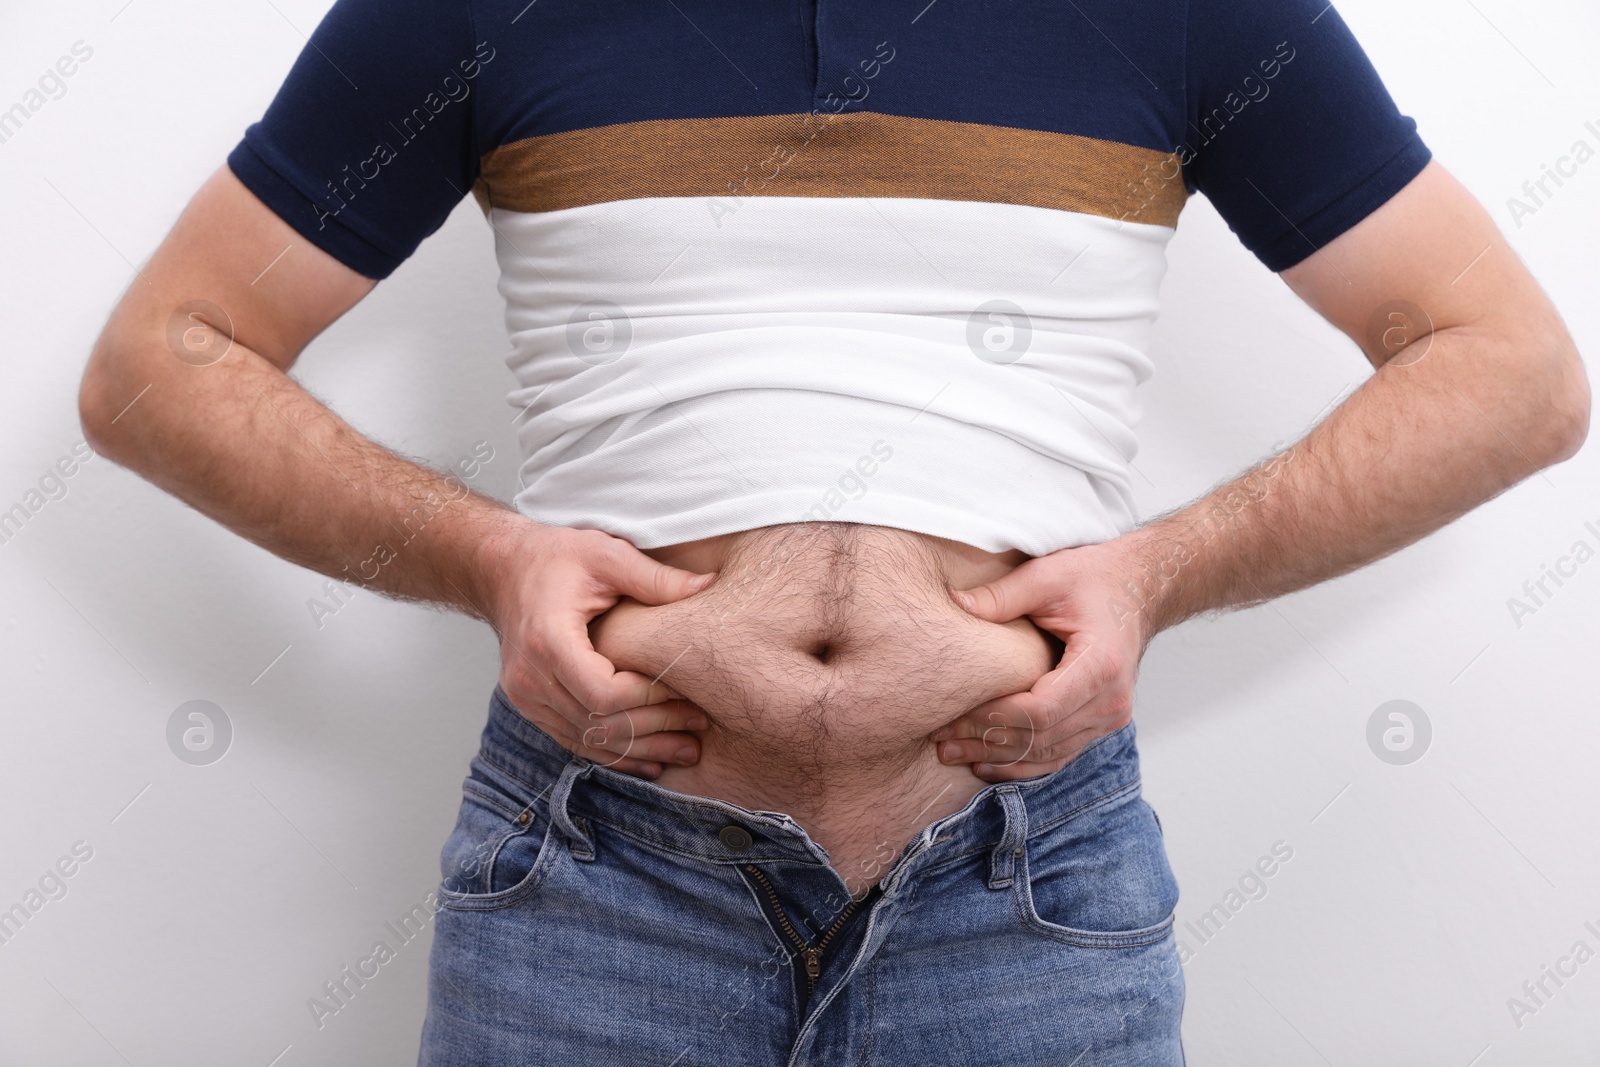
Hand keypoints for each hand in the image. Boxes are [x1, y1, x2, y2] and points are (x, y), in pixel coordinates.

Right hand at [482, 521, 717, 778]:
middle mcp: (531, 677)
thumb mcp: (606, 554)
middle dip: (655, 727)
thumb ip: (655, 577)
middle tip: (700, 723)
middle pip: (599, 722)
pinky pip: (574, 740)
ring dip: (640, 749)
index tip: (685, 689)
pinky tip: (650, 760)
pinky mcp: (531, 705)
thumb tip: (709, 586)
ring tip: (687, 749)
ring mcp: (526, 697)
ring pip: (588, 739)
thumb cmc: (554, 558)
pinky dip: (614, 754)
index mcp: (549, 641)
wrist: (501, 570)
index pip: (602, 692)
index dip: (647, 697)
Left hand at [932, 537, 1154, 782]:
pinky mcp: (1101, 723)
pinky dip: (1022, 763)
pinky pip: (1059, 754)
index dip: (993, 718)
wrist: (1138, 588)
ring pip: (1048, 753)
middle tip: (941, 740)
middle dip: (986, 741)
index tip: (953, 714)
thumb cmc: (1095, 578)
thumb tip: (954, 604)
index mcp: (1099, 665)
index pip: (1040, 711)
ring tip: (953, 753)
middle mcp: (1110, 701)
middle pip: (1041, 738)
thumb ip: (1002, 595)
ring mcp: (1110, 717)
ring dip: (999, 757)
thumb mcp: (1048, 575)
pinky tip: (986, 763)